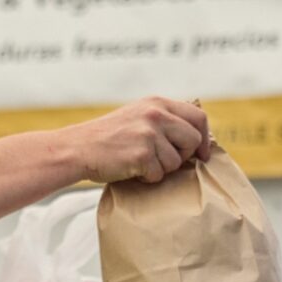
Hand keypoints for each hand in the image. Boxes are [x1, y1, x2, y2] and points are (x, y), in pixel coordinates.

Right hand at [69, 96, 211, 184]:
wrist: (77, 148)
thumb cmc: (107, 138)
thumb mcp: (136, 116)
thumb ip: (163, 119)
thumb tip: (195, 137)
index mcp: (157, 103)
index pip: (198, 116)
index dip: (204, 138)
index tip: (201, 154)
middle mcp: (156, 115)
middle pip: (193, 140)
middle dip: (183, 156)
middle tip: (165, 162)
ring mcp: (149, 134)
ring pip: (176, 161)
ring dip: (161, 169)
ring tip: (139, 163)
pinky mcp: (141, 155)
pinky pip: (159, 174)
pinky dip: (146, 178)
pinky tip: (131, 169)